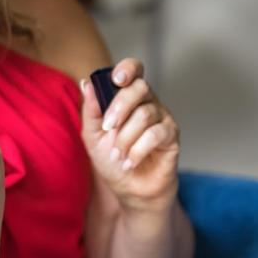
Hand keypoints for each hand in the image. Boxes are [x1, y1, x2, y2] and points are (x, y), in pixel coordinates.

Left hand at [79, 59, 179, 212]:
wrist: (129, 189)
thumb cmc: (112, 159)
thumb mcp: (92, 135)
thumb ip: (91, 109)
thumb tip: (86, 83)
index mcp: (128, 97)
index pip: (134, 70)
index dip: (127, 69)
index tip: (115, 79)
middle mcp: (148, 102)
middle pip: (140, 87)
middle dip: (120, 106)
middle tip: (108, 127)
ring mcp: (162, 118)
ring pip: (145, 114)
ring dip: (125, 137)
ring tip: (117, 154)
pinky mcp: (172, 136)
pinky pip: (156, 135)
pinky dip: (137, 150)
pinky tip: (129, 162)